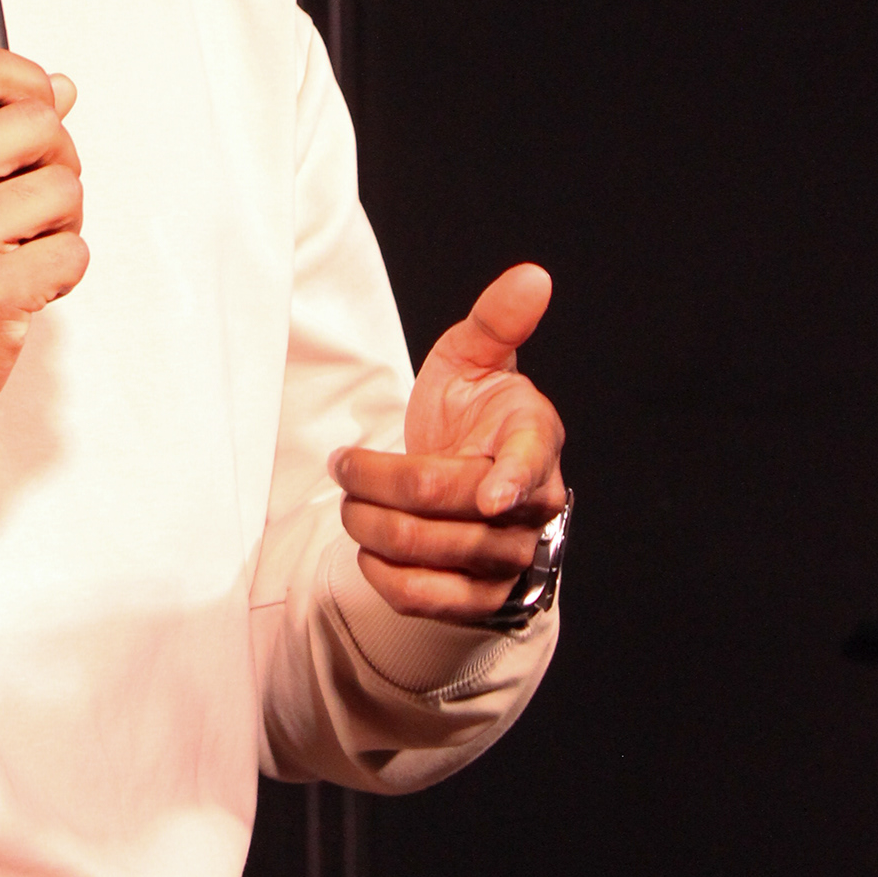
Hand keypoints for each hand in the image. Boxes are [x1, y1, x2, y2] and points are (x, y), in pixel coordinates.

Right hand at [0, 41, 87, 460]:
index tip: (35, 106)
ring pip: (65, 187)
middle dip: (55, 158)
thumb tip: (60, 90)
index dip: (24, 78)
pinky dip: (61, 271)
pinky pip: (73, 252)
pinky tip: (23, 284)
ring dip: (62, 221)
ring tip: (22, 248)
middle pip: (37, 122)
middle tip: (32, 198)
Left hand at [333, 263, 566, 625]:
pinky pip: (428, 600)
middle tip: (343, 464)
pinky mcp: (481, 598)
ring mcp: (509, 557)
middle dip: (377, 481)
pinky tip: (368, 550)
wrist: (471, 481)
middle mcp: (531, 507)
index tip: (488, 491)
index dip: (509, 479)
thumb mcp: (476, 359)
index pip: (526, 465)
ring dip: (371, 525)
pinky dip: (386, 576)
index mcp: (534, 441)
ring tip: (349, 499)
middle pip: (443, 502)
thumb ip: (497, 320)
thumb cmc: (473, 413)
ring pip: (430, 551)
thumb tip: (533, 276)